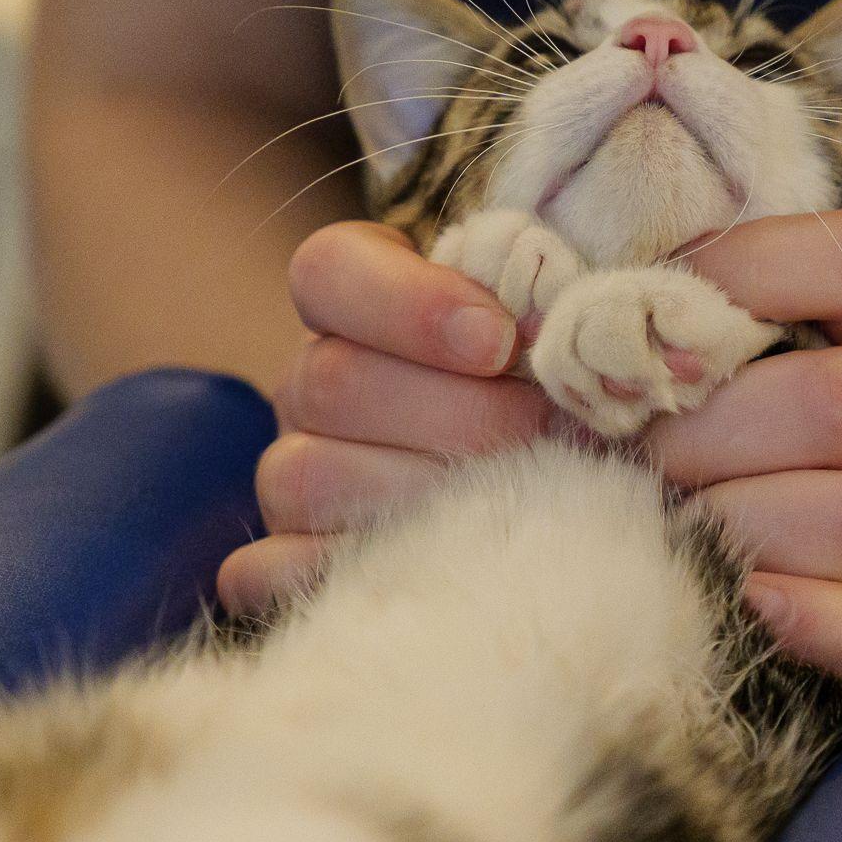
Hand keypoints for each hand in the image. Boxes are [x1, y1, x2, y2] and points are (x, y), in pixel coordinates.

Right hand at [215, 221, 553, 613]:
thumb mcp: (568, 329)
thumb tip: (575, 322)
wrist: (567, 497)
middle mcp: (314, 382)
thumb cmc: (567, 396)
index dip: (410, 304)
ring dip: (414, 495)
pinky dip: (344, 571)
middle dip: (452, 413)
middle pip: (329, 380)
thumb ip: (564, 305)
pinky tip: (435, 565)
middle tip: (540, 430)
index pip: (330, 270)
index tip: (501, 341)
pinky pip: (267, 569)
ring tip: (510, 500)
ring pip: (300, 475)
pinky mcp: (283, 560)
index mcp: (361, 300)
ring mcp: (291, 472)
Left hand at [644, 212, 841, 686]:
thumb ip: (668, 317)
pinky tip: (742, 602)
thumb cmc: (732, 446)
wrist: (826, 585)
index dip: (750, 271)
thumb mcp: (723, 361)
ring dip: (746, 522)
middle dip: (711, 428)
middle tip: (626, 450)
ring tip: (668, 527)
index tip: (636, 309)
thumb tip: (548, 306)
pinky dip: (810, 618)